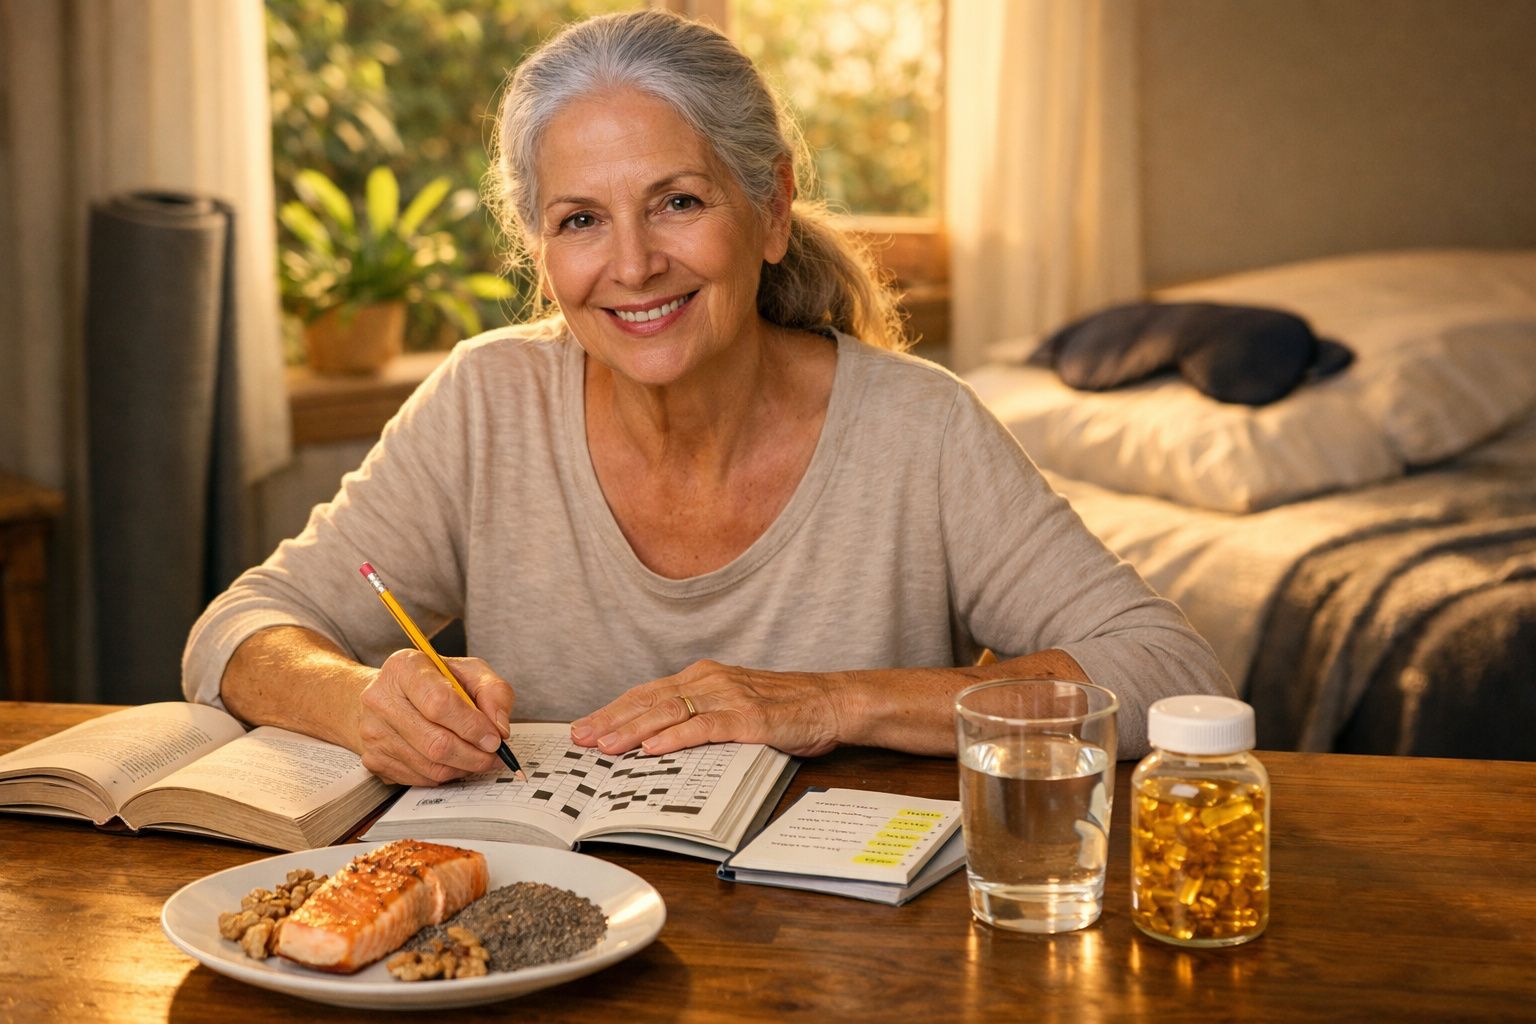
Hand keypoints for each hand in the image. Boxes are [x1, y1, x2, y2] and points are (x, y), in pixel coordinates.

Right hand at [356, 650, 515, 785]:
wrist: (388, 695)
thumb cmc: (433, 681)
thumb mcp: (469, 672)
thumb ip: (493, 691)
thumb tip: (500, 728)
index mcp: (405, 668)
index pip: (439, 703)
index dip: (472, 726)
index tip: (495, 738)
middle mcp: (381, 699)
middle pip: (435, 742)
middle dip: (474, 755)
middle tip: (494, 755)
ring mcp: (373, 733)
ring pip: (429, 766)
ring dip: (463, 768)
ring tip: (478, 758)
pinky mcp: (373, 759)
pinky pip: (419, 779)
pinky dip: (445, 775)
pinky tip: (455, 761)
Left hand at [569, 659, 844, 757]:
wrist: (830, 701)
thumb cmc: (784, 708)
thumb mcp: (734, 705)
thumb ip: (700, 716)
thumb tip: (659, 741)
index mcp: (704, 677)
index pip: (648, 693)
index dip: (614, 710)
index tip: (586, 727)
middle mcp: (711, 681)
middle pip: (649, 700)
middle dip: (611, 721)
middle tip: (581, 739)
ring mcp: (729, 697)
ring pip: (669, 711)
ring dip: (633, 730)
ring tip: (606, 746)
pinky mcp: (748, 719)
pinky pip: (704, 727)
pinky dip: (675, 738)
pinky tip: (653, 749)